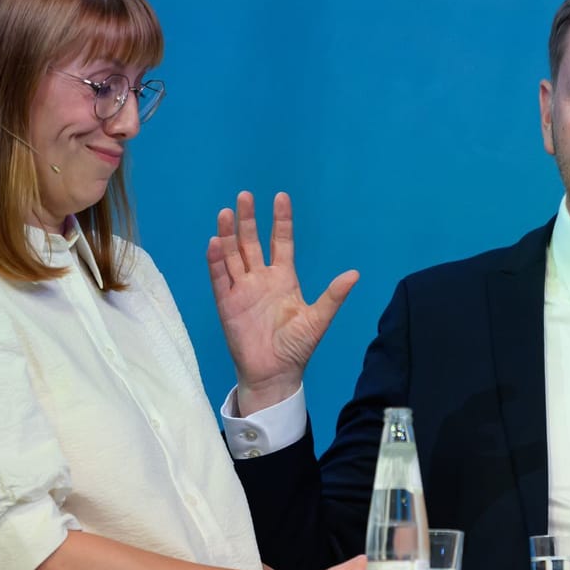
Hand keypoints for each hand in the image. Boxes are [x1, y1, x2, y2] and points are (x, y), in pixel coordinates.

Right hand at [207, 191, 358, 414]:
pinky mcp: (226, 304)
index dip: (281, 220)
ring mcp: (242, 289)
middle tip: (245, 195)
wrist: (275, 373)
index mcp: (284, 278)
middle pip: (252, 242)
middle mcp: (261, 278)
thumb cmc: (296, 347)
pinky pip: (219, 278)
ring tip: (226, 213)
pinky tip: (215, 243)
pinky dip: (216, 261)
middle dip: (248, 220)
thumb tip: (354, 274)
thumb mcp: (317, 319)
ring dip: (228, 235)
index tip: (280, 197)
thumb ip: (333, 296)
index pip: (281, 241)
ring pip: (232, 255)